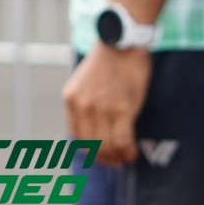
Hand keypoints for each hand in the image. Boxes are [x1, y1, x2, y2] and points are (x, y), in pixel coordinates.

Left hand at [62, 43, 149, 166]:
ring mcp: (101, 109)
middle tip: (116, 162)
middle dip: (104, 158)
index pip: (76, 137)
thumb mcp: (84, 83)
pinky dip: (128, 151)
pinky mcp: (122, 110)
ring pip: (107, 146)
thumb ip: (84, 105)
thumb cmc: (108, 62)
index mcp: (70, 100)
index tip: (101, 155)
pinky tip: (132, 153)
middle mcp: (82, 106)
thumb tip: (93, 132)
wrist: (123, 42)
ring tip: (125, 158)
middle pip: (91, 146)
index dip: (90, 151)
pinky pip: (123, 140)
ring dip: (117, 157)